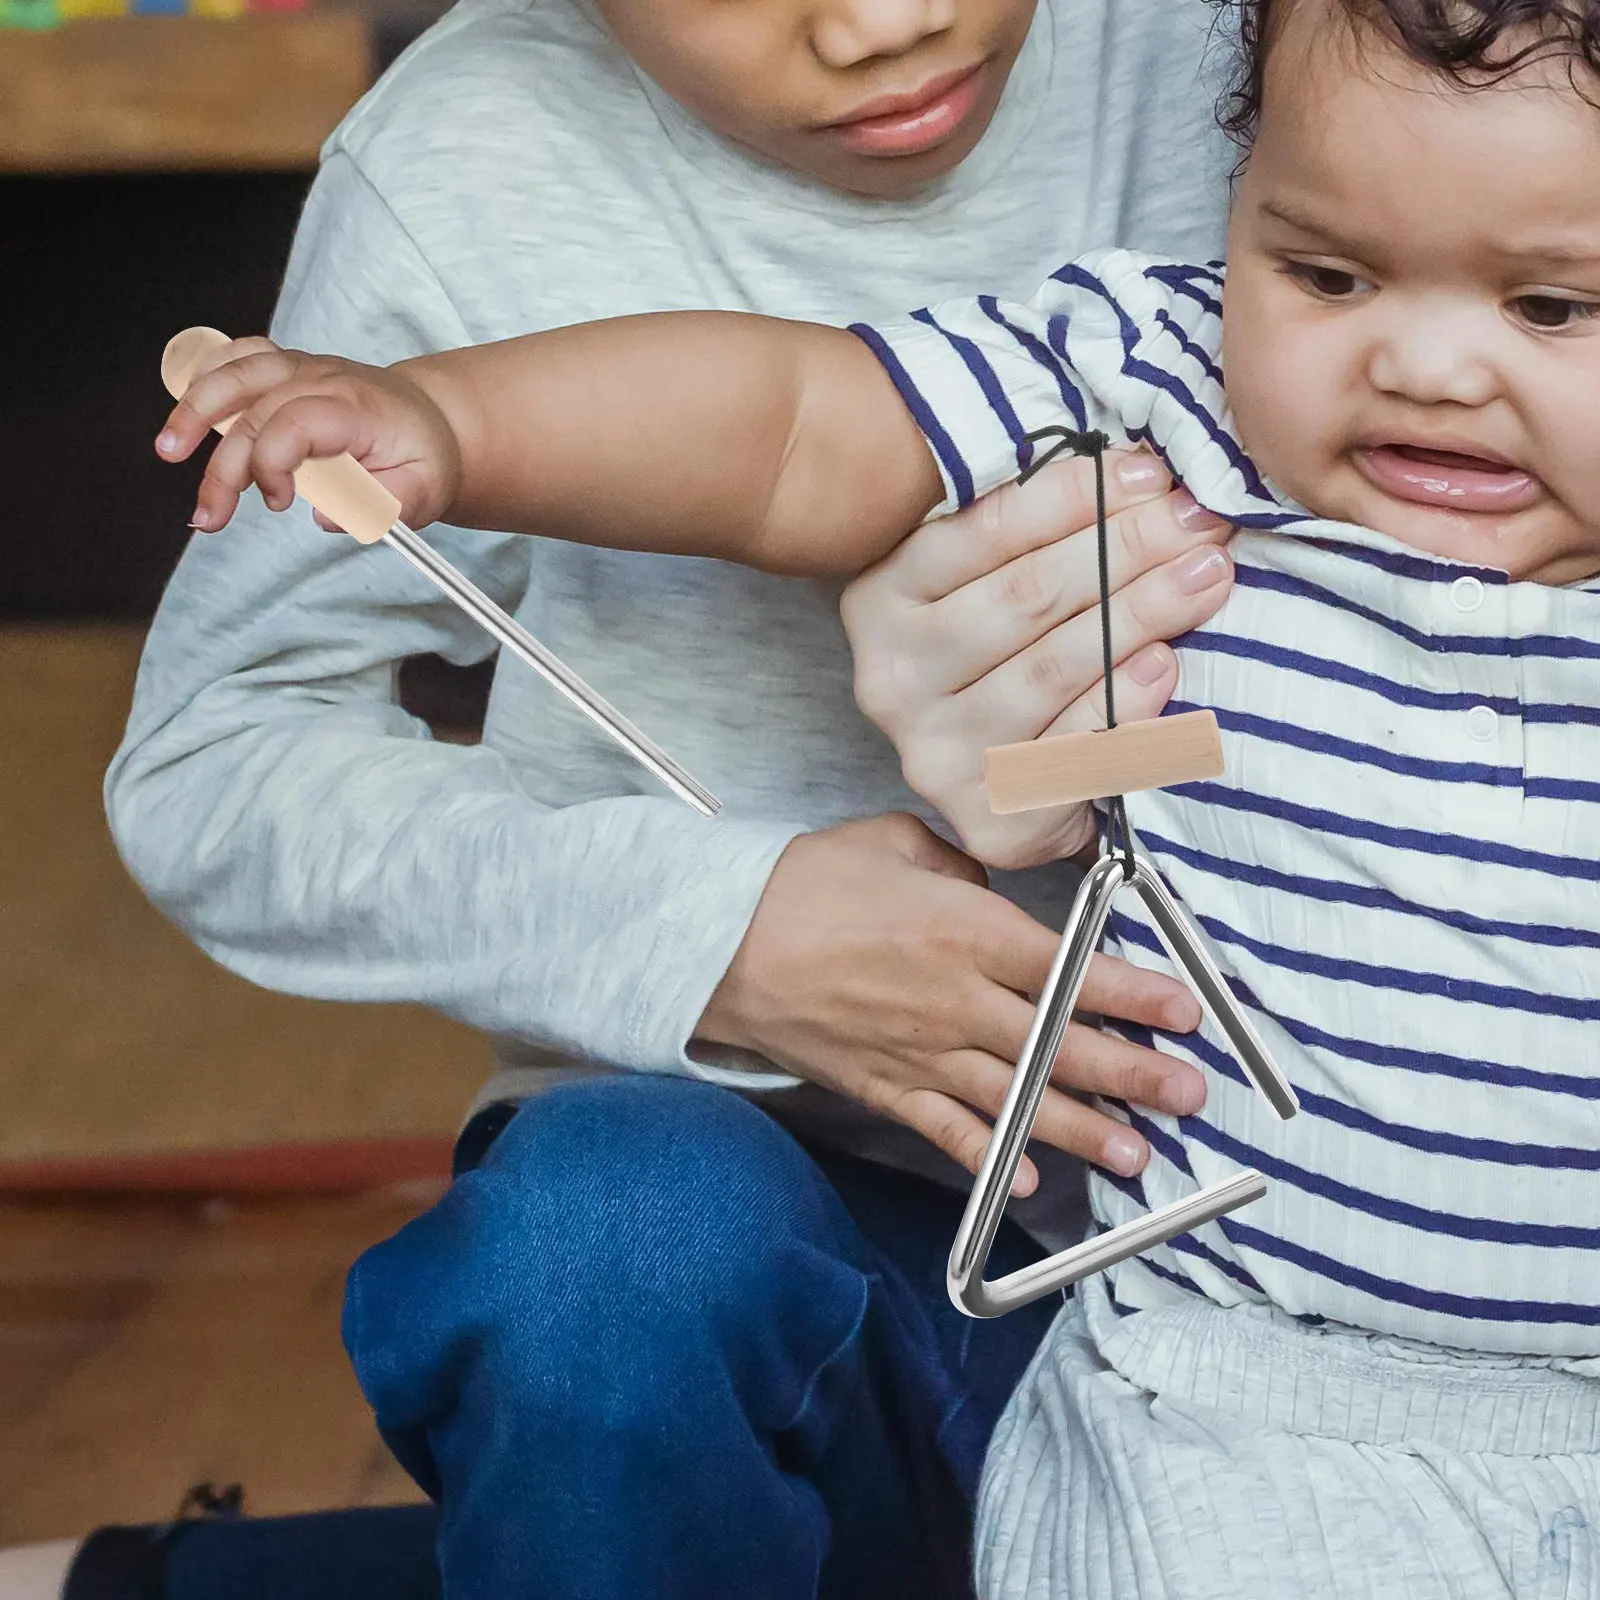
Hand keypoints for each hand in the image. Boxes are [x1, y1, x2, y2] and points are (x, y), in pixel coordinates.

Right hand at [154, 338, 461, 536]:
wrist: (432, 422)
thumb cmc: (422, 458)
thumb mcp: (423, 494)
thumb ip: (384, 507)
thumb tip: (326, 517)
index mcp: (358, 409)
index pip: (297, 423)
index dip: (273, 463)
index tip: (278, 503)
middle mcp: (326, 379)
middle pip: (256, 411)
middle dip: (225, 467)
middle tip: (209, 517)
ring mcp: (304, 367)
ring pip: (238, 372)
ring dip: (195, 409)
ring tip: (169, 450)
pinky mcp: (288, 367)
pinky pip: (241, 357)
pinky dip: (208, 375)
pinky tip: (186, 410)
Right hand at [696, 814, 1205, 1192]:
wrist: (721, 943)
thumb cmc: (803, 885)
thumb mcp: (894, 842)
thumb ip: (962, 865)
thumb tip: (994, 888)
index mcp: (965, 931)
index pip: (1069, 969)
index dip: (1134, 994)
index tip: (1185, 1011)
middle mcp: (956, 1001)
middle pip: (1060, 1044)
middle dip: (1134, 1071)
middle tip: (1190, 1094)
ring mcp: (922, 1052)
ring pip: (1018, 1098)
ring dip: (1082, 1129)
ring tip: (1137, 1153)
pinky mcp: (886, 1087)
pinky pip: (947, 1131)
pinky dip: (988, 1160)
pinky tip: (1026, 1183)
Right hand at [841, 449, 1233, 870]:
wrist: (995, 786)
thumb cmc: (1003, 656)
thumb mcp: (987, 578)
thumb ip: (1035, 529)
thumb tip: (1138, 472)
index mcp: (882, 599)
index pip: (985, 532)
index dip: (1075, 497)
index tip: (1148, 474)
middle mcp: (893, 679)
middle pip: (1026, 599)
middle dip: (1125, 550)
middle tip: (1198, 521)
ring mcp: (935, 753)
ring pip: (1052, 670)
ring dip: (1142, 614)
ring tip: (1206, 574)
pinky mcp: (989, 817)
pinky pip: (1072, 750)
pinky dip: (1126, 703)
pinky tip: (1167, 663)